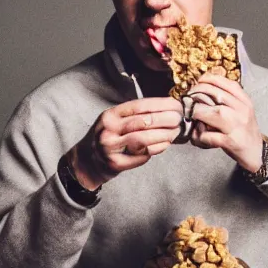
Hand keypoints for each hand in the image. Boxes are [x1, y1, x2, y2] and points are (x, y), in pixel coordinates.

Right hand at [66, 97, 182, 189]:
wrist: (88, 161)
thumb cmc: (108, 137)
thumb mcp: (115, 120)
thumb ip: (135, 115)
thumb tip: (167, 109)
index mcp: (110, 115)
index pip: (139, 105)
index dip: (161, 104)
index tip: (176, 105)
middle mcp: (108, 129)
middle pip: (144, 121)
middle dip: (167, 119)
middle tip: (179, 119)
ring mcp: (110, 147)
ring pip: (144, 138)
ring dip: (165, 135)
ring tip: (175, 131)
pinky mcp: (116, 163)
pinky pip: (142, 155)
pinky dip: (158, 148)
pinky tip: (165, 144)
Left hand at [189, 73, 262, 170]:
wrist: (257, 153)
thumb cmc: (243, 130)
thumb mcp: (240, 110)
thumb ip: (227, 98)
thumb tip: (204, 86)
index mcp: (244, 101)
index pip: (227, 83)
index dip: (209, 79)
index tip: (198, 81)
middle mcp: (243, 111)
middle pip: (218, 95)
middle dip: (198, 94)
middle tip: (188, 100)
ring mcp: (238, 126)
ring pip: (216, 113)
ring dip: (198, 113)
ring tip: (191, 117)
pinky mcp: (232, 142)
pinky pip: (211, 136)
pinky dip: (201, 136)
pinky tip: (197, 136)